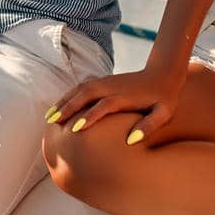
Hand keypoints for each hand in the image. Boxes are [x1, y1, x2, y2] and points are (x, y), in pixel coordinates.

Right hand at [46, 64, 186, 143]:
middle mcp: (111, 87)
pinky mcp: (103, 81)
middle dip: (68, 108)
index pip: (103, 106)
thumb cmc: (164, 98)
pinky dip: (68, 96)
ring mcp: (105, 82)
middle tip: (52, 123)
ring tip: (50, 118)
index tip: (76, 129)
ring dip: (64, 102)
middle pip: (85, 95)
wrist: (163, 74)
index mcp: (124, 97)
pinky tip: (59, 106)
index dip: (90, 117)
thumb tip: (131, 141)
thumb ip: (148, 126)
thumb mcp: (163, 114)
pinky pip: (81, 87)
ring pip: (79, 90)